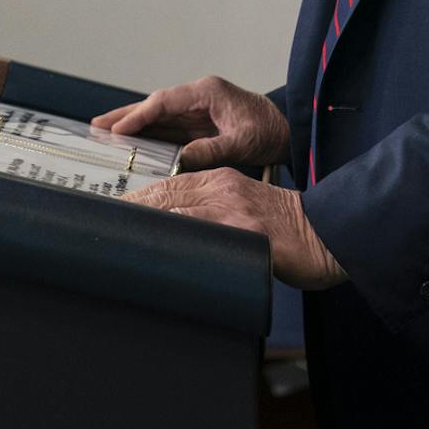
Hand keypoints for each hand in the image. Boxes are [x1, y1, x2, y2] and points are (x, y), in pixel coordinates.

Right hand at [92, 76, 289, 170]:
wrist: (288, 131)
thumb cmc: (270, 131)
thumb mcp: (243, 142)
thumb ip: (212, 150)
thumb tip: (181, 158)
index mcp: (208, 92)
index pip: (164, 102)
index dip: (138, 115)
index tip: (117, 129)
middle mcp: (198, 97)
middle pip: (154, 105)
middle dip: (125, 115)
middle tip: (96, 126)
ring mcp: (197, 109)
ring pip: (158, 116)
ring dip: (132, 125)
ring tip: (104, 133)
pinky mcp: (199, 123)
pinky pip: (168, 128)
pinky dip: (148, 134)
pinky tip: (131, 143)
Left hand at [124, 169, 345, 289]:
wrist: (331, 234)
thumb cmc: (289, 232)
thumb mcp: (247, 210)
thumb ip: (215, 214)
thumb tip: (179, 236)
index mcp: (222, 180)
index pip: (168, 183)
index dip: (136, 197)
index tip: (110, 211)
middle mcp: (224, 188)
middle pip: (164, 192)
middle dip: (129, 208)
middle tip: (98, 224)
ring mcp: (234, 209)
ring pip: (176, 208)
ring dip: (143, 223)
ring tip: (114, 237)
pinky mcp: (248, 232)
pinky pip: (202, 231)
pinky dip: (174, 237)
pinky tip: (155, 248)